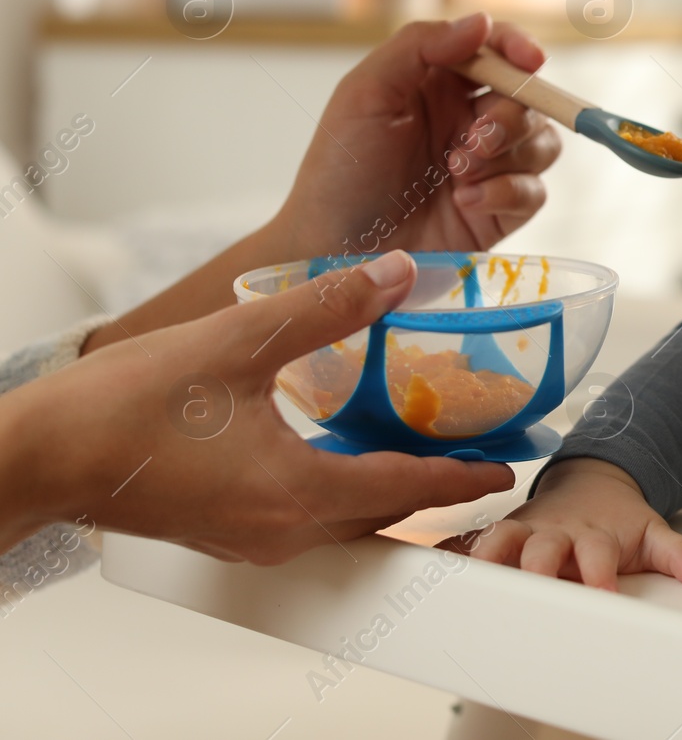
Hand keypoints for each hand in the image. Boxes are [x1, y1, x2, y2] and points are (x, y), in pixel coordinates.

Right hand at [0, 250, 513, 561]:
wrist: (35, 456)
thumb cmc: (121, 409)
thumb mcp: (234, 344)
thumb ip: (323, 307)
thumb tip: (395, 275)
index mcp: (295, 494)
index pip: (406, 489)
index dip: (460, 477)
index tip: (505, 469)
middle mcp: (280, 530)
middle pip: (382, 511)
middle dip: (434, 486)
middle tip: (478, 456)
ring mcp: (250, 536)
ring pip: (344, 518)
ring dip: (388, 488)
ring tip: (425, 451)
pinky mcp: (224, 527)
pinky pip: (306, 516)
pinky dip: (343, 489)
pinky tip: (343, 454)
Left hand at [83, 12, 559, 356]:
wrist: (334, 249)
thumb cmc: (340, 170)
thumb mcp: (365, 93)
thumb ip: (420, 46)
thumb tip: (482, 22)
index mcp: (439, 83)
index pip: (496, 51)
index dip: (519, 48)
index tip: (529, 60)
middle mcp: (469, 120)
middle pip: (528, 99)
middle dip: (508, 116)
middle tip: (471, 142)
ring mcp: (488, 167)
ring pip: (543, 142)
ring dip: (509, 154)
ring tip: (458, 173)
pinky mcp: (498, 211)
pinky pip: (534, 192)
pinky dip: (507, 192)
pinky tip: (465, 201)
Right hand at [439, 458, 681, 590]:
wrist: (593, 482)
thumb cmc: (618, 519)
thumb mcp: (652, 532)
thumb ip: (677, 555)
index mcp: (593, 535)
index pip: (596, 556)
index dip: (598, 575)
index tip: (601, 595)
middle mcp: (556, 532)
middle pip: (541, 551)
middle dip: (536, 569)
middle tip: (531, 588)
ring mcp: (525, 532)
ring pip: (499, 541)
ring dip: (487, 557)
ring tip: (470, 577)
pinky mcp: (501, 536)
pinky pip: (470, 540)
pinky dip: (452, 550)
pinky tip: (432, 563)